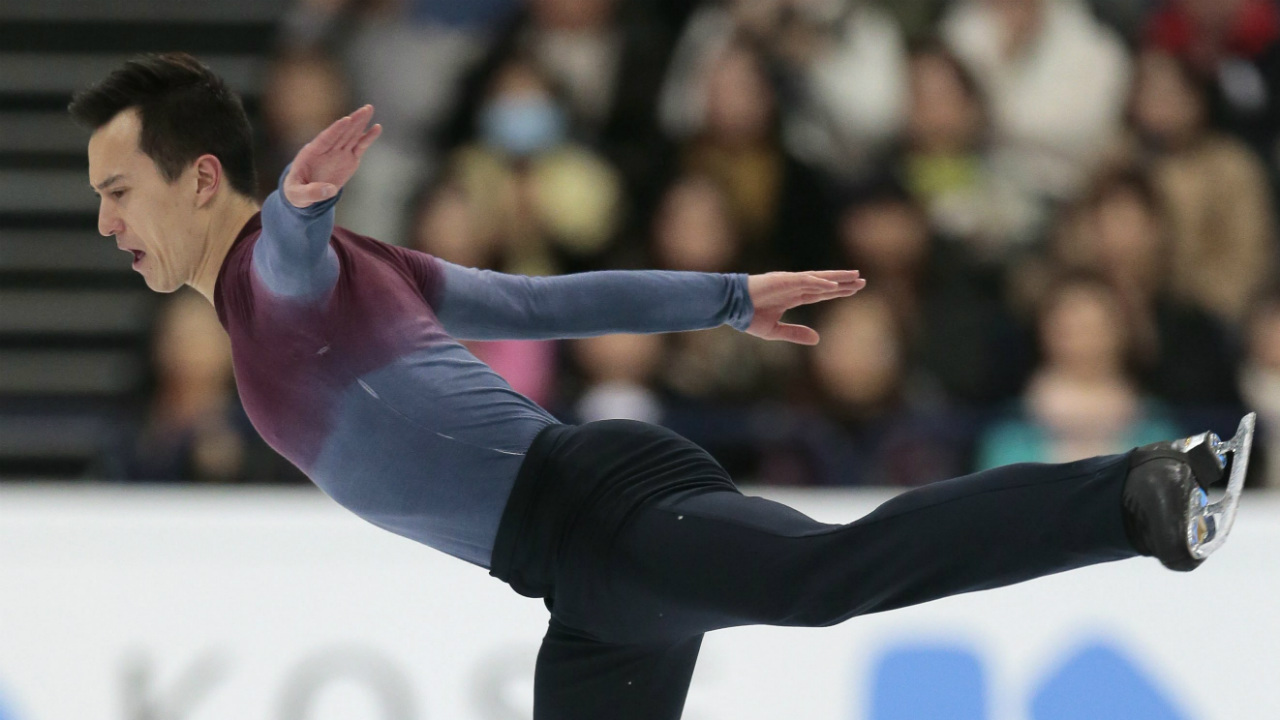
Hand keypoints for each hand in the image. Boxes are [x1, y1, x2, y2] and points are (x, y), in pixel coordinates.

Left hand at [283, 104, 381, 207]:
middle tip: (365, 108)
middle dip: (353, 121)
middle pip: (341, 133)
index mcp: (311, 153)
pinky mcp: (349, 159)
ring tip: (369, 109)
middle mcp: (327, 149)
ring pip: (351, 135)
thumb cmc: (297, 192)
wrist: (304, 192)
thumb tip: (331, 190)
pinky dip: (368, 138)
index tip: (346, 119)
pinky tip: (376, 128)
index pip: (326, 138)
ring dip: (360, 123)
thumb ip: (312, 193)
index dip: (336, 129)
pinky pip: (359, 147)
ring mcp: (339, 153)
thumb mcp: (298, 195)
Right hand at [746, 270, 864, 344]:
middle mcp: (794, 287)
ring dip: (837, 278)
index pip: (820, 294)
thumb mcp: (775, 331)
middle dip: (843, 283)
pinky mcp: (783, 281)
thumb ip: (796, 333)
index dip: (837, 292)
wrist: (730, 307)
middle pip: (824, 284)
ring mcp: (789, 283)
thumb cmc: (748, 316)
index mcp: (792, 297)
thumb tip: (818, 339)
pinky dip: (819, 283)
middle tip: (862, 280)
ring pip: (819, 279)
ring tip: (855, 277)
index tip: (854, 290)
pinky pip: (805, 281)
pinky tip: (834, 286)